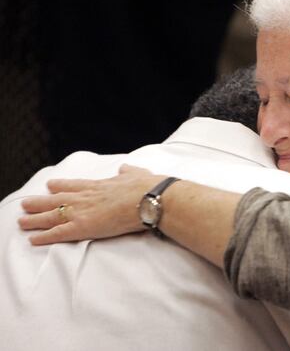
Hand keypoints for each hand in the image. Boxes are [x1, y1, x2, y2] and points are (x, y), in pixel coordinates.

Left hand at [19, 164, 163, 244]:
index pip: (75, 185)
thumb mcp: (137, 174)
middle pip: (57, 199)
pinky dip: (44, 236)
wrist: (150, 198)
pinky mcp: (83, 227)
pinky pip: (58, 233)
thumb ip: (129, 172)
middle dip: (41, 202)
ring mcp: (82, 211)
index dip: (61, 186)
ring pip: (52, 215)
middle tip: (27, 204)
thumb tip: (125, 168)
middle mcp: (86, 197)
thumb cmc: (147, 187)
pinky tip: (33, 239)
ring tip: (22, 221)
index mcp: (100, 185)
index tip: (50, 185)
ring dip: (36, 218)